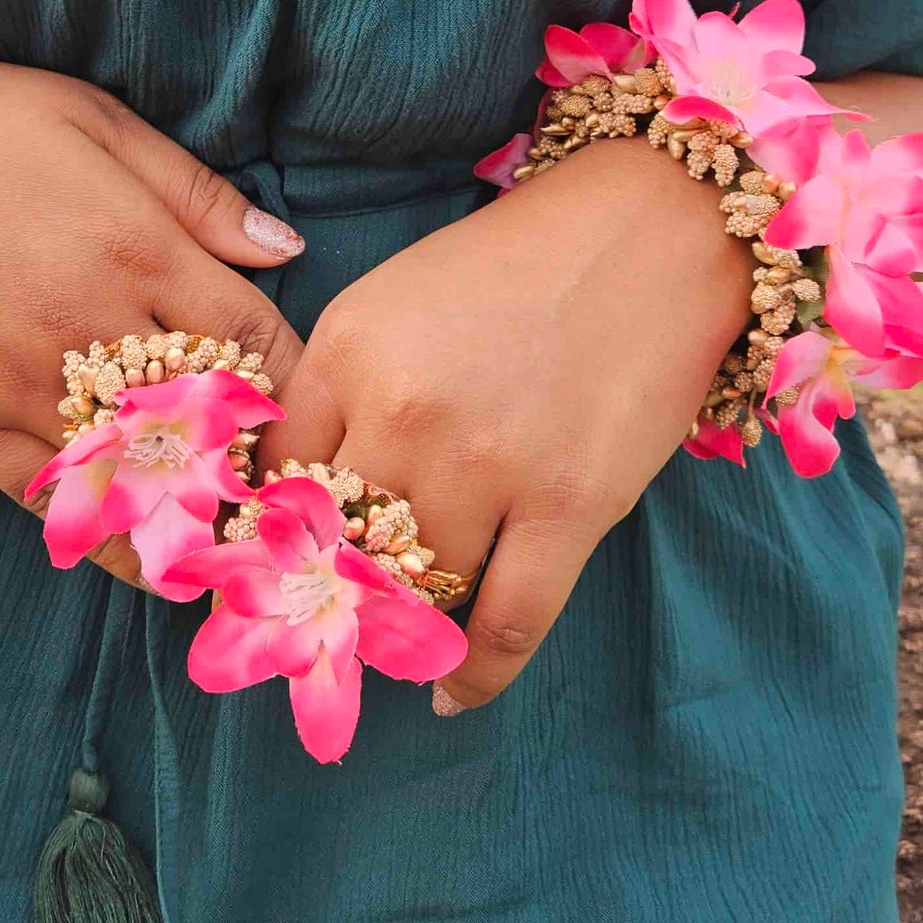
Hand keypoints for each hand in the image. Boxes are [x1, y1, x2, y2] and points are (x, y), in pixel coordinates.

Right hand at [0, 55, 306, 586]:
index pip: (256, 341)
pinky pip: (51, 502)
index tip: (309, 402)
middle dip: (257, 457)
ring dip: (192, 508)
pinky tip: (145, 550)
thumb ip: (195, 192)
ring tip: (234, 528)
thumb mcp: (93, 119)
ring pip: (136, 477)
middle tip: (290, 483)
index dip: (294, 381)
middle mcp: (88, 326)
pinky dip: (106, 531)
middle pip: (209, 424)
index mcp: (135, 247)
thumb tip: (287, 247)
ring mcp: (21, 384)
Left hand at [263, 139, 750, 708]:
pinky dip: (475, 675)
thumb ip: (342, 388)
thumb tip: (297, 496)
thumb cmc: (519, 262)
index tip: (279, 567)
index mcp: (348, 350)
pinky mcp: (568, 507)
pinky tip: (452, 692)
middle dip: (335, 589)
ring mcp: (487, 465)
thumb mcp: (396, 300)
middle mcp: (403, 411)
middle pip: (338, 545)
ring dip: (406, 623)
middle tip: (337, 616)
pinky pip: (507, 626)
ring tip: (404, 634)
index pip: (274, 480)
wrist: (650, 230)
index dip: (272, 535)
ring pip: (414, 592)